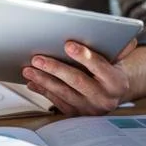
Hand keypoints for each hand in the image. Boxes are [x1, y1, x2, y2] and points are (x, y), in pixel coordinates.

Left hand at [22, 39, 136, 115]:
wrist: (112, 92)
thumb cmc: (110, 69)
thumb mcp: (117, 58)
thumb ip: (115, 47)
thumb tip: (113, 32)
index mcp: (117, 82)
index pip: (100, 66)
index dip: (84, 55)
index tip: (67, 44)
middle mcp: (104, 98)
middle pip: (77, 81)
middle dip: (55, 68)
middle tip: (37, 58)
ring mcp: (89, 108)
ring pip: (63, 93)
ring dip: (43, 80)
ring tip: (28, 69)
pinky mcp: (77, 114)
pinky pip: (57, 102)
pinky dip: (43, 91)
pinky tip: (32, 82)